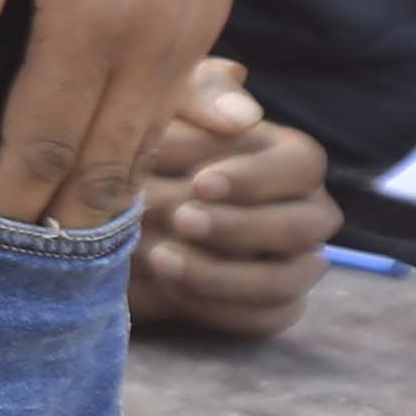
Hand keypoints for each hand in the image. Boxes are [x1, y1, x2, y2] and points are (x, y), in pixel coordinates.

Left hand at [0, 0, 272, 229]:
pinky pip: (170, 115)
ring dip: (103, 193)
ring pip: (142, 146)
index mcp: (90, 20)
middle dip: (60, 215)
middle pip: (100, 163)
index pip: (44, 136)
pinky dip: (138, 151)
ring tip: (60, 232)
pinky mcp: (207, 27)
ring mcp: (187, 43)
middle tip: (18, 260)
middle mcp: (148, 50)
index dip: (15, 189)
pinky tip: (113, 166)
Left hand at [128, 57, 335, 339]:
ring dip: (223, 274)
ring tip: (160, 257)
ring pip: (285, 282)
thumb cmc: (153, 140)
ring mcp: (292, 264)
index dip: (256, 176)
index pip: (303, 164)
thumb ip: (201, 96)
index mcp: (287, 158)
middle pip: (301, 227)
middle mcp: (303, 212)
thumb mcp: (167, 103)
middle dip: (238, 227)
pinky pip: (264, 320)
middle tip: (178, 218)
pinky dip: (218, 307)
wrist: (113, 209)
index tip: (200, 182)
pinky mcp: (269, 307)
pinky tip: (170, 287)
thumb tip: (243, 116)